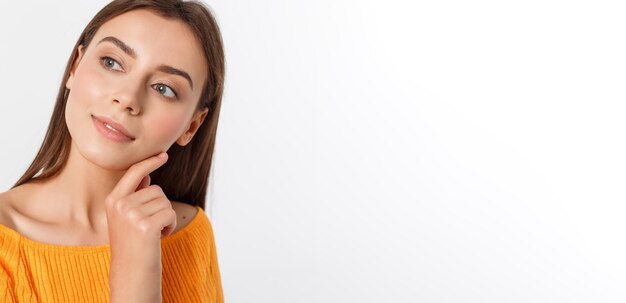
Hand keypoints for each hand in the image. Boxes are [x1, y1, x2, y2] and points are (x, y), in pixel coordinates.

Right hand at [106, 152, 175, 301]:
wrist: (131, 273)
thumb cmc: (132, 245)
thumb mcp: (127, 217)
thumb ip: (134, 195)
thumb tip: (147, 174)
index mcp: (112, 200)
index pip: (134, 173)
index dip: (150, 162)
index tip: (163, 155)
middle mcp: (119, 205)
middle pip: (156, 190)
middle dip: (160, 207)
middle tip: (149, 226)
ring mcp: (131, 215)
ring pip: (165, 202)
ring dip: (165, 217)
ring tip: (152, 233)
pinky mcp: (145, 226)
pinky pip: (170, 213)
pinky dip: (170, 225)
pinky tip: (159, 237)